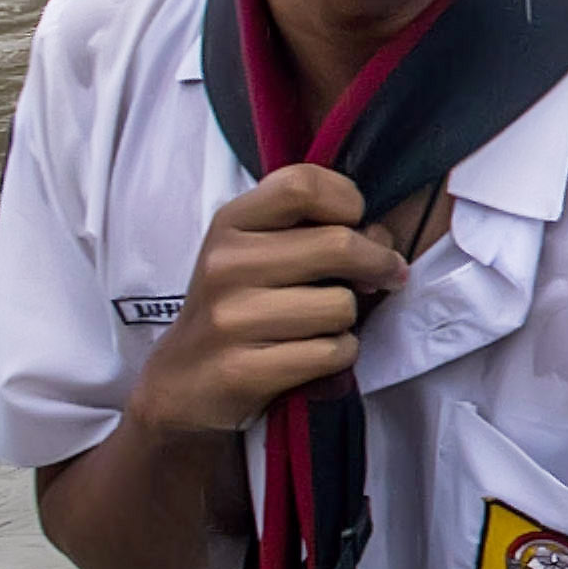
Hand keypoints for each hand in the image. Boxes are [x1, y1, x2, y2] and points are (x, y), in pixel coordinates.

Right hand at [126, 164, 404, 435]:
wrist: (184, 384)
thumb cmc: (238, 310)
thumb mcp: (259, 255)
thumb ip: (316, 232)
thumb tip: (381, 240)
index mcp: (231, 224)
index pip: (303, 185)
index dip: (348, 200)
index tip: (357, 224)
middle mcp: (225, 264)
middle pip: (340, 245)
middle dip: (377, 264)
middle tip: (384, 277)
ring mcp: (230, 318)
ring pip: (342, 306)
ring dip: (347, 321)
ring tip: (319, 326)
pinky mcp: (243, 370)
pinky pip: (332, 353)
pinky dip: (337, 356)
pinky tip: (310, 357)